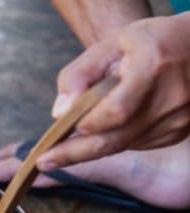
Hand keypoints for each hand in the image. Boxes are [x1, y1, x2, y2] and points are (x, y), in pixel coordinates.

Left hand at [37, 14, 189, 171]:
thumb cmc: (146, 43)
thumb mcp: (109, 46)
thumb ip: (79, 75)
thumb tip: (59, 112)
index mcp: (152, 67)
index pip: (115, 111)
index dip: (87, 124)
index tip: (59, 132)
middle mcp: (171, 97)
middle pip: (115, 139)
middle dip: (74, 154)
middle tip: (43, 162)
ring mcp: (178, 118)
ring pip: (122, 145)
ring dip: (91, 147)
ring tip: (62, 146)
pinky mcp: (178, 132)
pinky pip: (135, 144)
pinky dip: (113, 140)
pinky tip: (101, 131)